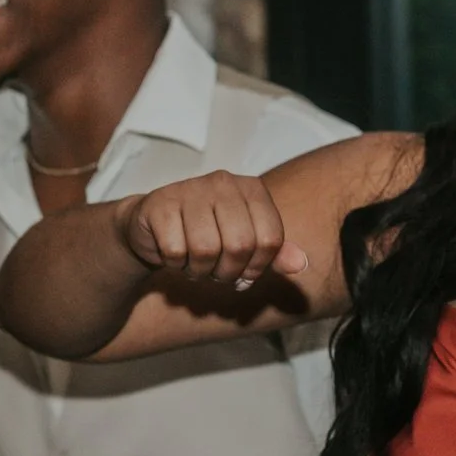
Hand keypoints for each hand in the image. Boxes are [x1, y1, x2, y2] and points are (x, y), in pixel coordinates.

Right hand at [120, 172, 309, 290]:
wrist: (154, 226)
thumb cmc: (207, 235)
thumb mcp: (246, 242)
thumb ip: (275, 252)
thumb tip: (300, 263)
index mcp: (252, 188)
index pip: (270, 239)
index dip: (258, 268)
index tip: (244, 274)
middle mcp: (224, 182)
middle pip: (240, 246)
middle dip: (228, 272)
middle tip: (216, 272)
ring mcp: (190, 189)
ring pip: (206, 249)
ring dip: (200, 270)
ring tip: (195, 263)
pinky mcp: (160, 203)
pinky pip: (176, 251)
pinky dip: (175, 264)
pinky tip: (174, 254)